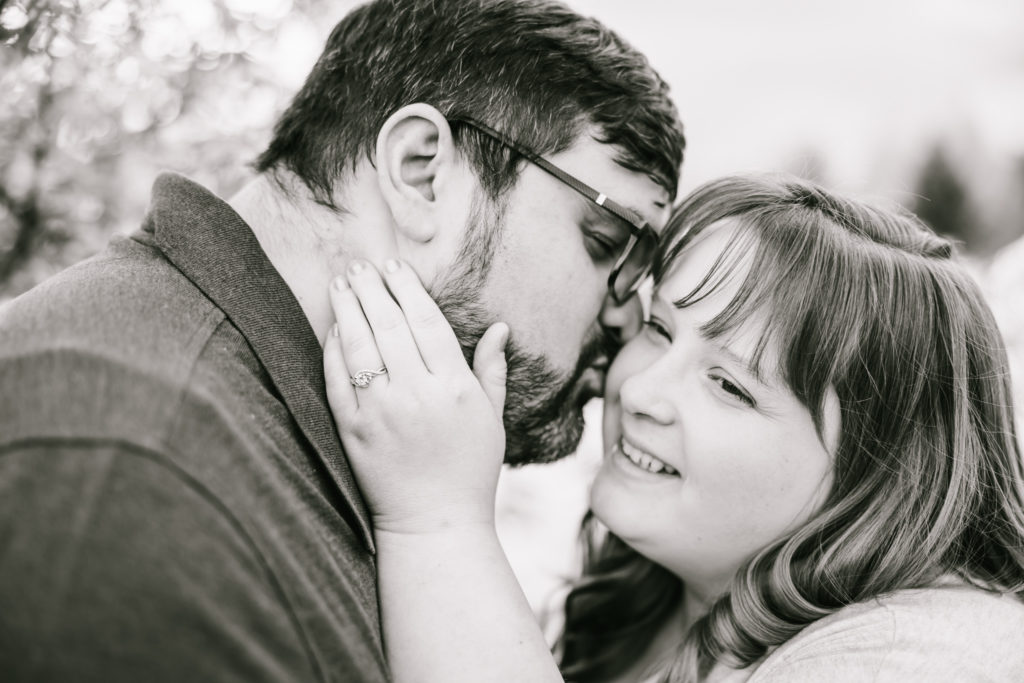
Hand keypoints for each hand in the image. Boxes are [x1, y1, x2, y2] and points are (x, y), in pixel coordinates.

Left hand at [323, 258, 508, 535]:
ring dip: (348, 309)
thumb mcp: (491, 418)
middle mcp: (418, 395)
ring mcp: (381, 413)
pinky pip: (339, 380)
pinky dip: (334, 350)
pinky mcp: (353, 431)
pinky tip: (333, 328)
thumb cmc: (469, 471)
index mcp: (455, 388)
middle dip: (373, 289)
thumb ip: (492, 370)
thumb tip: (500, 327)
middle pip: (390, 326)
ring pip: (361, 346)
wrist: (435, 524)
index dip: (408, 290)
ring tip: (340, 283)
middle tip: (361, 264)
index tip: (395, 266)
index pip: (427, 324)